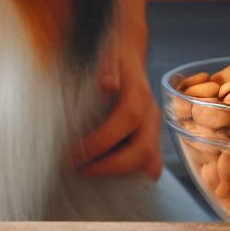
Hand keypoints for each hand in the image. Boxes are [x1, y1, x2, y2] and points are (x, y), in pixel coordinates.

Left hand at [72, 44, 162, 180]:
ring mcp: (153, 129)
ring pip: (151, 163)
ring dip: (122, 175)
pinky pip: (149, 165)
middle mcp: (151, 115)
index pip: (126, 120)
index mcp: (138, 95)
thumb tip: (107, 85)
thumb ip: (107, 68)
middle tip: (80, 171)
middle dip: (109, 166)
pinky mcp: (150, 139)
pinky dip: (130, 176)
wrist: (128, 53)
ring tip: (92, 175)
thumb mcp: (106, 54)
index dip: (102, 140)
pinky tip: (106, 178)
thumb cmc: (111, 56)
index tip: (76, 153)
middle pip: (142, 150)